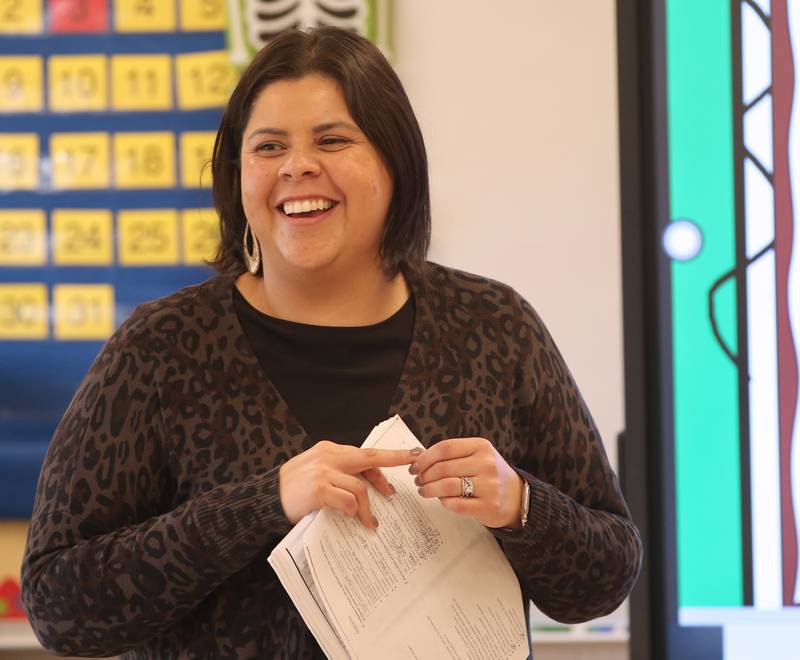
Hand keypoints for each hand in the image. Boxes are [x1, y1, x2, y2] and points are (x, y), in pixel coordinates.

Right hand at [279, 441, 419, 527]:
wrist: (267, 497)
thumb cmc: (294, 488)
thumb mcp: (318, 471)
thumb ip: (340, 471)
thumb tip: (370, 483)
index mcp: (329, 450)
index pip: (364, 454)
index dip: (387, 458)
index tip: (408, 456)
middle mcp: (328, 456)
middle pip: (369, 457)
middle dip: (394, 459)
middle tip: (412, 462)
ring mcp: (323, 472)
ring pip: (360, 486)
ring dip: (367, 507)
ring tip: (369, 521)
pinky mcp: (319, 489)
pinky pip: (347, 500)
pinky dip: (352, 510)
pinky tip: (350, 517)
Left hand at [412, 438, 523, 527]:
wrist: (517, 497)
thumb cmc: (489, 475)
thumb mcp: (477, 456)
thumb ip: (452, 455)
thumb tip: (419, 458)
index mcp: (481, 446)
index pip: (445, 448)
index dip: (425, 457)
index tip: (415, 466)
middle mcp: (486, 464)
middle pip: (443, 468)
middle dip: (424, 475)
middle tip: (418, 480)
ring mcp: (489, 486)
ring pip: (447, 486)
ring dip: (430, 489)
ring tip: (424, 490)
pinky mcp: (488, 506)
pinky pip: (456, 504)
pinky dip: (444, 502)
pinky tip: (442, 500)